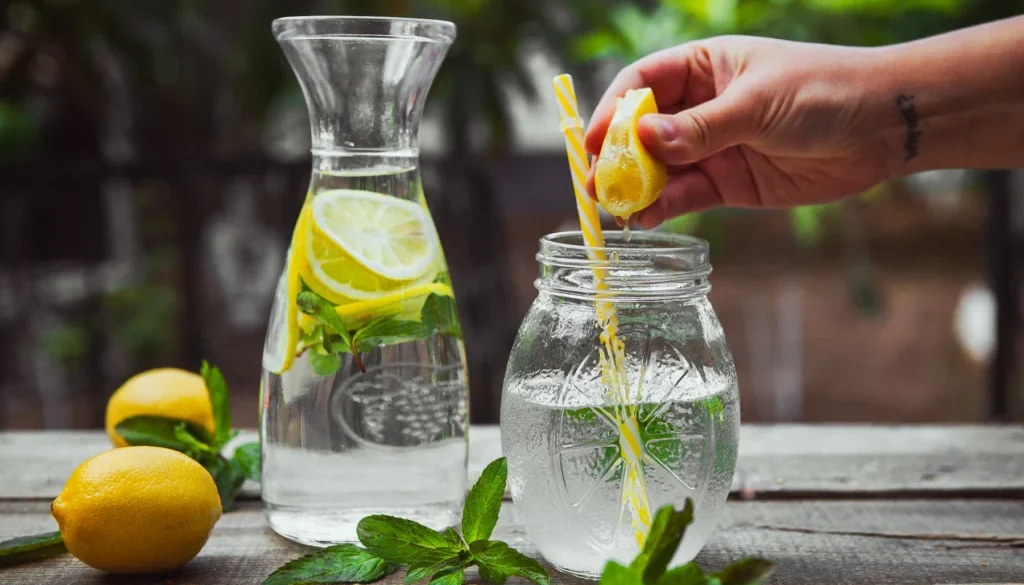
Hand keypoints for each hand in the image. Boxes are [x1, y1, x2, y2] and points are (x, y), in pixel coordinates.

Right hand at [585, 36, 897, 227]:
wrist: (881, 127)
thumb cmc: (823, 91)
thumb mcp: (757, 104)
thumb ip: (701, 127)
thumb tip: (642, 138)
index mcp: (702, 66)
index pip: (641, 83)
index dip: (612, 110)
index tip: (591, 141)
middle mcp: (699, 106)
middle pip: (641, 131)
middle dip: (616, 157)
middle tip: (596, 183)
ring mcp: (711, 147)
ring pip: (659, 169)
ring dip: (635, 188)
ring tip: (615, 207)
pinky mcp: (727, 184)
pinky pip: (684, 197)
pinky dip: (663, 208)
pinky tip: (645, 218)